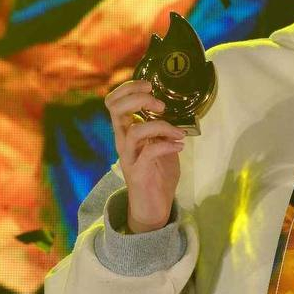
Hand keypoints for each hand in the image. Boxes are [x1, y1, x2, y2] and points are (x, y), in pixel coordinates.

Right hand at [103, 78, 185, 231]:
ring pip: (134, 131)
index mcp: (126, 132)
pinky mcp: (138, 172)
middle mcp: (123, 142)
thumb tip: (178, 112)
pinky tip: (179, 146)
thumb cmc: (157, 176)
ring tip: (178, 132)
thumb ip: (163, 129)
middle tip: (159, 104)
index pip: (114, 102)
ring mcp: (129, 157)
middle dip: (138, 98)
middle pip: (115, 109)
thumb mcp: (162, 146)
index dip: (129, 88)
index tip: (150, 86)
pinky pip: (148, 152)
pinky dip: (166, 145)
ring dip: (160, 126)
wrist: (153, 208)